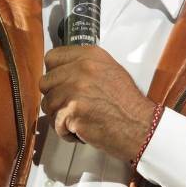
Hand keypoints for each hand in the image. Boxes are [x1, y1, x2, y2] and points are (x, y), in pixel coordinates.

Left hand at [39, 45, 156, 163]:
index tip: (60, 83)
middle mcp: (80, 69)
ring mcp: (74, 90)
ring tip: (78, 119)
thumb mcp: (110, 70)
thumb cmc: (127, 102)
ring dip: (59, 115)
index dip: (54, 73)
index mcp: (89, 55)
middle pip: (45, 82)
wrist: (140, 126)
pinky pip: (55, 123)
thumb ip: (84, 65)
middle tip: (70, 105)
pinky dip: (66, 131)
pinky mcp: (72, 112)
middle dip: (55, 96)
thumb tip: (62, 70)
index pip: (51, 58)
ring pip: (47, 104)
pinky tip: (81, 130)